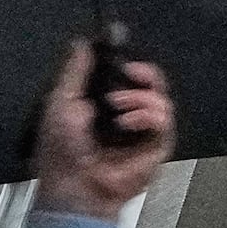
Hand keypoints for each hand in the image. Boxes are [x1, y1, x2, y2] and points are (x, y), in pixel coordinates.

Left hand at [31, 35, 176, 218]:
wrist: (73, 185)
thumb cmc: (61, 148)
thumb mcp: (61, 101)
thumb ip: (75, 71)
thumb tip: (83, 42)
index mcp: (105, 102)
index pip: (126, 74)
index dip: (128, 59)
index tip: (121, 44)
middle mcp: (128, 114)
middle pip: (151, 83)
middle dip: (144, 72)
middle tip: (130, 70)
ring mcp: (144, 131)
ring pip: (161, 99)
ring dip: (141, 96)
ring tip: (118, 106)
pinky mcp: (158, 147)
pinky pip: (165, 121)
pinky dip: (147, 115)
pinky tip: (127, 121)